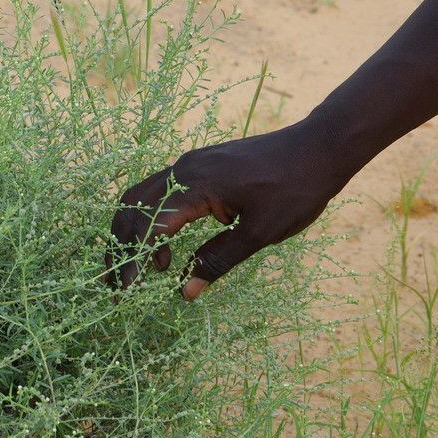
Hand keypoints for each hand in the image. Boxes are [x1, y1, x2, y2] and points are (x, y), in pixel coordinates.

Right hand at [107, 121, 347, 299]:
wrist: (320, 146)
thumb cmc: (297, 189)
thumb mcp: (260, 233)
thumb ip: (219, 260)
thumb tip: (186, 291)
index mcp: (197, 186)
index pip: (150, 227)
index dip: (133, 261)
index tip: (125, 291)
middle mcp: (184, 170)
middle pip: (132, 209)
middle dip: (120, 248)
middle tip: (116, 285)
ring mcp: (188, 164)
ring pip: (139, 198)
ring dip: (132, 233)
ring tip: (143, 268)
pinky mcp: (196, 165)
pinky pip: (157, 192)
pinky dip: (150, 220)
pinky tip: (166, 245)